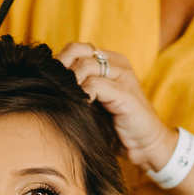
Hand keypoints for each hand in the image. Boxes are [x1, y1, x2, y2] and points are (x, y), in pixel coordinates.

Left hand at [56, 42, 176, 169]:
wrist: (145, 145)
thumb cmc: (117, 125)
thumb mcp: (95, 101)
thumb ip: (79, 87)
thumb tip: (48, 82)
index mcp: (111, 61)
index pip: (76, 48)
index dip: (59, 63)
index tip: (50, 83)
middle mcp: (118, 64)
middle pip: (77, 51)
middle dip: (61, 69)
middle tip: (55, 90)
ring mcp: (124, 77)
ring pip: (84, 66)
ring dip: (70, 84)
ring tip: (67, 101)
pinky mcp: (126, 94)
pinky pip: (95, 85)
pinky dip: (82, 96)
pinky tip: (80, 108)